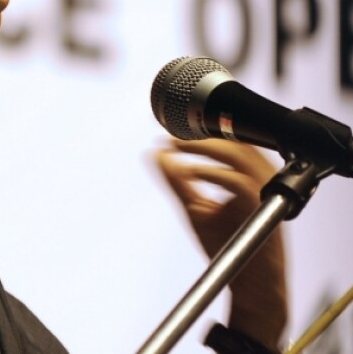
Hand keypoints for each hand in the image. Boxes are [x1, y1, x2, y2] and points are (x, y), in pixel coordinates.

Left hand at [155, 138, 287, 348]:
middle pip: (239, 143)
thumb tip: (155, 153)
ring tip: (180, 146)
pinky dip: (214, 174)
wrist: (250, 286)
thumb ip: (176, 181)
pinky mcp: (260, 212)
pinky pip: (241, 184)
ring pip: (243, 156)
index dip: (202, 133)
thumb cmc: (227, 249)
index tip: (171, 135)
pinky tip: (192, 173)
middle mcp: (261, 184)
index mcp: (250, 179)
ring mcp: (263, 197)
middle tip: (173, 137)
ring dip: (209, 147)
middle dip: (204, 135)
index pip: (232, 143)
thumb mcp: (194, 208)